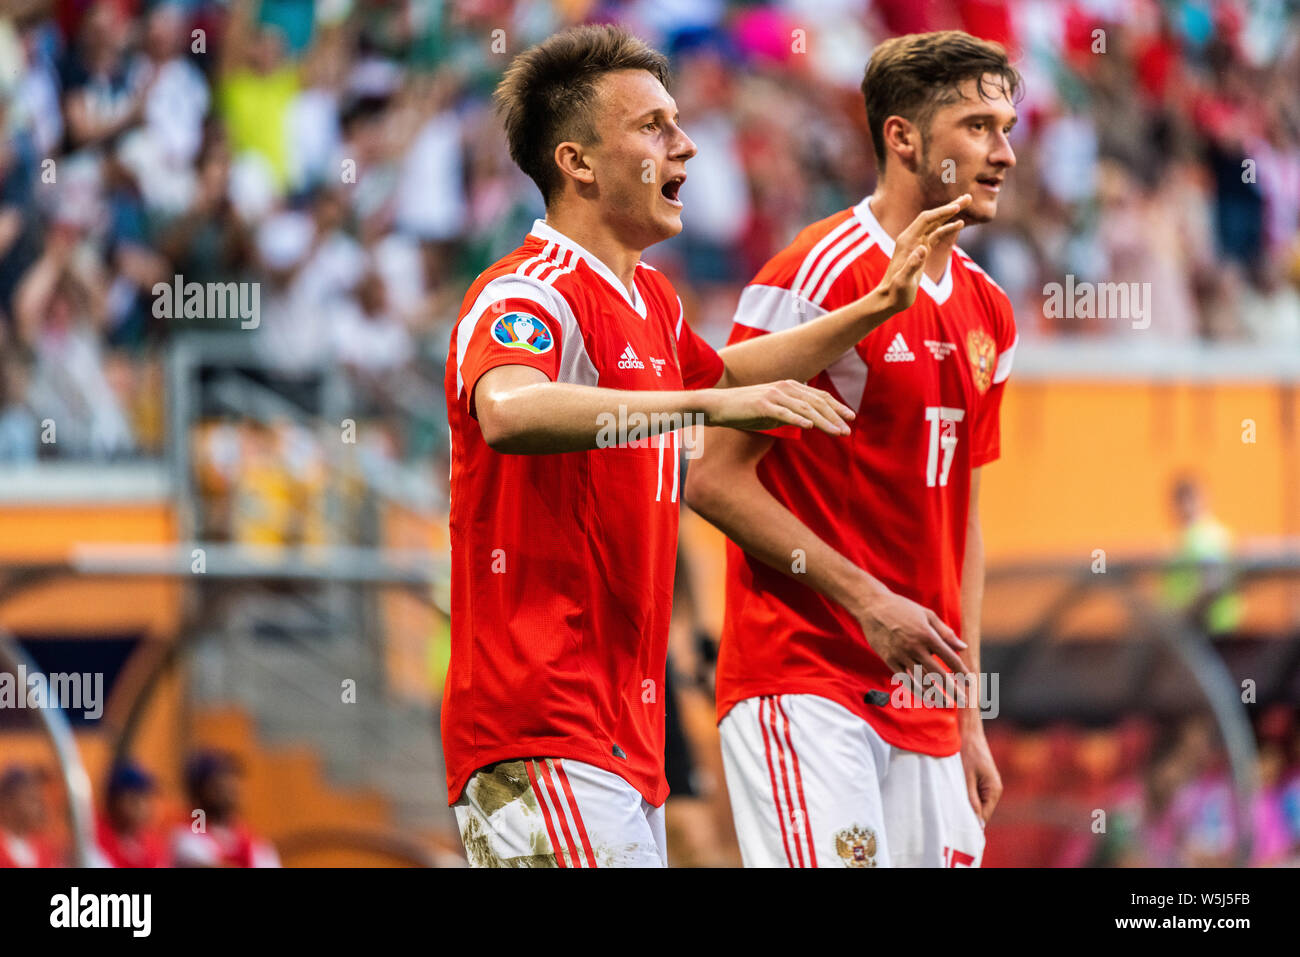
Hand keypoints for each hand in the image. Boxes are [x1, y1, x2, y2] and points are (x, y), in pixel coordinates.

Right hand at [703, 379, 854, 435]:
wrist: (718, 406)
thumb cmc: (745, 410)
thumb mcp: (773, 411)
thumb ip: (791, 412)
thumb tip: (809, 422)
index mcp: (789, 386)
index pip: (819, 396)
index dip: (836, 406)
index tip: (850, 417)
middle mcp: (784, 387)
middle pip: (816, 401)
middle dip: (835, 416)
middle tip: (847, 429)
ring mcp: (773, 395)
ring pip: (805, 408)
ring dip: (823, 421)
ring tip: (836, 432)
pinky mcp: (761, 405)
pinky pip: (784, 413)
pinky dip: (798, 419)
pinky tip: (810, 427)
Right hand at [853, 586, 967, 700]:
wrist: (872, 607)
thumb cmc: (903, 609)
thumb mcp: (927, 615)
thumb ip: (946, 633)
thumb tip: (963, 647)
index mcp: (928, 635)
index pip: (950, 658)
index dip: (962, 672)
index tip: (970, 683)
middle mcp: (915, 647)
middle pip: (938, 674)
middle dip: (953, 690)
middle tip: (964, 701)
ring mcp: (901, 654)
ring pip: (921, 680)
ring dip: (935, 694)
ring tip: (946, 703)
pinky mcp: (889, 659)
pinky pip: (905, 679)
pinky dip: (916, 690)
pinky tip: (926, 697)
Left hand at [873, 194, 970, 313]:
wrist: (889, 299)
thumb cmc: (896, 292)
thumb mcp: (904, 281)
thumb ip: (912, 265)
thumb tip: (923, 249)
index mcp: (907, 241)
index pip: (926, 219)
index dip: (942, 212)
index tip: (958, 207)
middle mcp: (910, 238)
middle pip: (932, 216)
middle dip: (950, 206)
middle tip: (968, 197)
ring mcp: (916, 243)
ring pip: (935, 223)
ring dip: (951, 213)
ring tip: (967, 202)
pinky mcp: (921, 250)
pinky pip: (936, 234)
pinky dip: (947, 227)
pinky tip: (959, 223)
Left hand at [960, 721, 1001, 825]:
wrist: (968, 731)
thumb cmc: (967, 752)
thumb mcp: (966, 777)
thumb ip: (971, 799)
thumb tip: (977, 822)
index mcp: (994, 790)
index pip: (984, 816)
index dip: (971, 824)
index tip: (956, 828)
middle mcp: (994, 789)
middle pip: (981, 811)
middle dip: (967, 814)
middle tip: (949, 817)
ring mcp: (988, 785)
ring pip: (976, 803)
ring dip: (965, 804)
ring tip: (950, 803)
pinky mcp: (981, 780)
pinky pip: (974, 794)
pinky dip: (965, 795)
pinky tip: (953, 793)